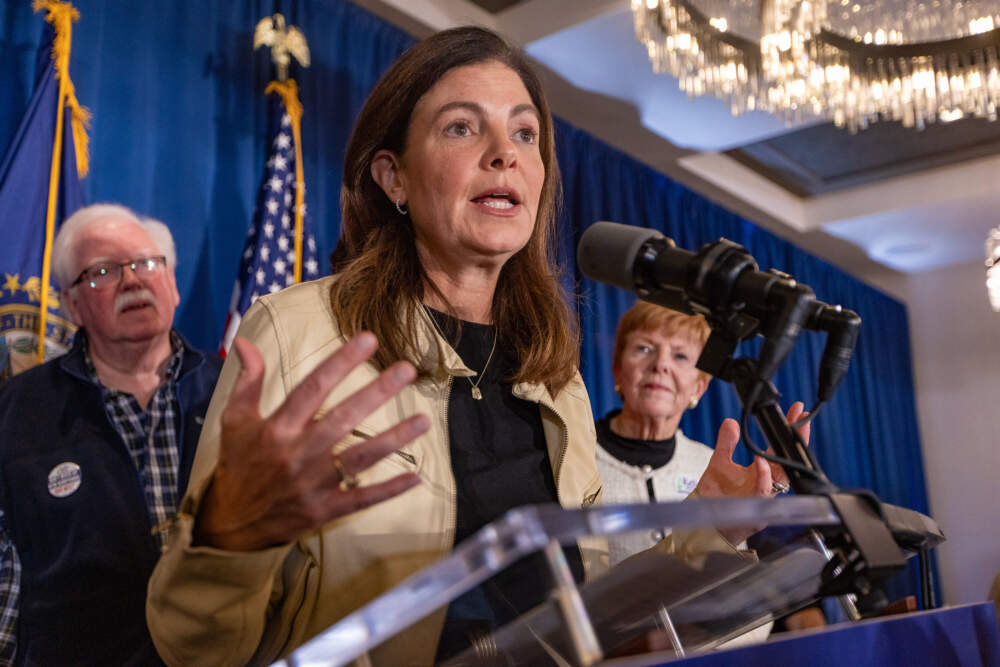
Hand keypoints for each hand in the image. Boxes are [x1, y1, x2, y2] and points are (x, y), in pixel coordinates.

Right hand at [194, 333, 429, 550]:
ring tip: (424, 420)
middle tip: (407, 370)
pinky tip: (416, 477)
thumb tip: (246, 342)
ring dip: (394, 439)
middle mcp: (298, 453)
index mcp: (278, 428)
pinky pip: (361, 499)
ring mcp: (313, 484)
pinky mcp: (324, 510)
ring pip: (360, 458)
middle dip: (377, 392)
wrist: (229, 524)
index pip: (313, 388)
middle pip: (343, 418)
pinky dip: (389, 490)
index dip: (341, 363)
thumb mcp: (235, 421)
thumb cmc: (237, 465)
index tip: (368, 340)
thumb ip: (247, 381)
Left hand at [692, 401, 809, 543]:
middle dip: (797, 440)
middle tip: (801, 420)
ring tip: (781, 437)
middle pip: (788, 460)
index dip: (789, 431)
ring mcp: (764, 498)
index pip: (779, 448)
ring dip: (782, 457)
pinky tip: (760, 463)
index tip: (797, 411)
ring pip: (781, 478)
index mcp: (762, 472)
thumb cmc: (716, 497)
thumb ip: (727, 444)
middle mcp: (767, 484)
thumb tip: (731, 421)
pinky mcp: (757, 512)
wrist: (704, 522)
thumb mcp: (720, 463)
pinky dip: (763, 477)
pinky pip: (764, 493)